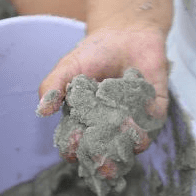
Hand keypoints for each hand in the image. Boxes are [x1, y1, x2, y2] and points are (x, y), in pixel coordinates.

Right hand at [37, 24, 168, 169]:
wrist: (127, 33)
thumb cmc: (94, 52)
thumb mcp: (68, 66)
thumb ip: (53, 86)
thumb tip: (41, 109)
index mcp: (85, 122)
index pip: (78, 144)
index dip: (74, 149)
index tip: (73, 148)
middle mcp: (109, 128)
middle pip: (106, 152)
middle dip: (104, 160)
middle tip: (101, 163)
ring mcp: (133, 122)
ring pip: (131, 143)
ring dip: (126, 145)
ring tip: (119, 140)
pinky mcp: (154, 112)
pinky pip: (152, 125)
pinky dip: (147, 127)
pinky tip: (138, 124)